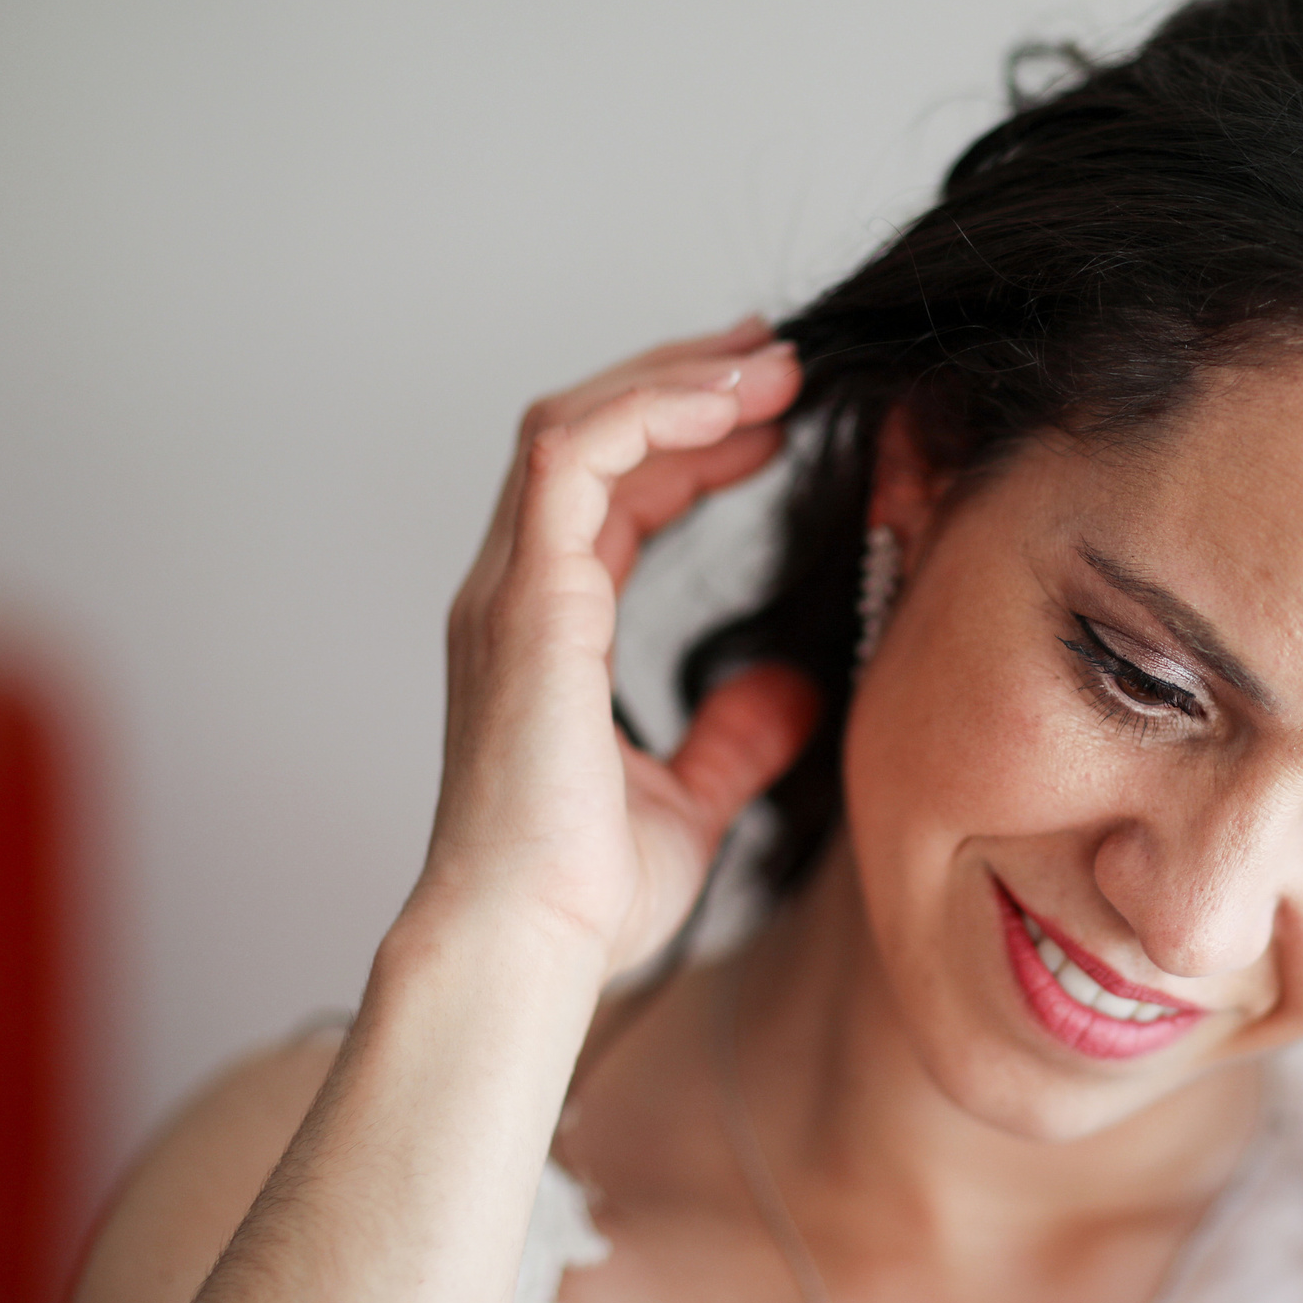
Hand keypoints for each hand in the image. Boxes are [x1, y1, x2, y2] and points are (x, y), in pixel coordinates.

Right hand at [413, 318, 817, 978]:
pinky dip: (651, 414)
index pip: (608, 492)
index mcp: (543, 629)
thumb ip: (735, 736)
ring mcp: (510, 592)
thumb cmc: (584, 894)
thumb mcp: (691, 799)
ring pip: (575, 426)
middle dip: (682, 383)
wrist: (528, 946)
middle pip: (587, 436)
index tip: (772, 416)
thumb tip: (792, 688)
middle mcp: (513, 594)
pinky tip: (729, 406)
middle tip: (777, 357)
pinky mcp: (527, 600)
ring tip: (769, 363)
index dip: (686, 440)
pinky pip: (576, 459)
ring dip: (675, 382)